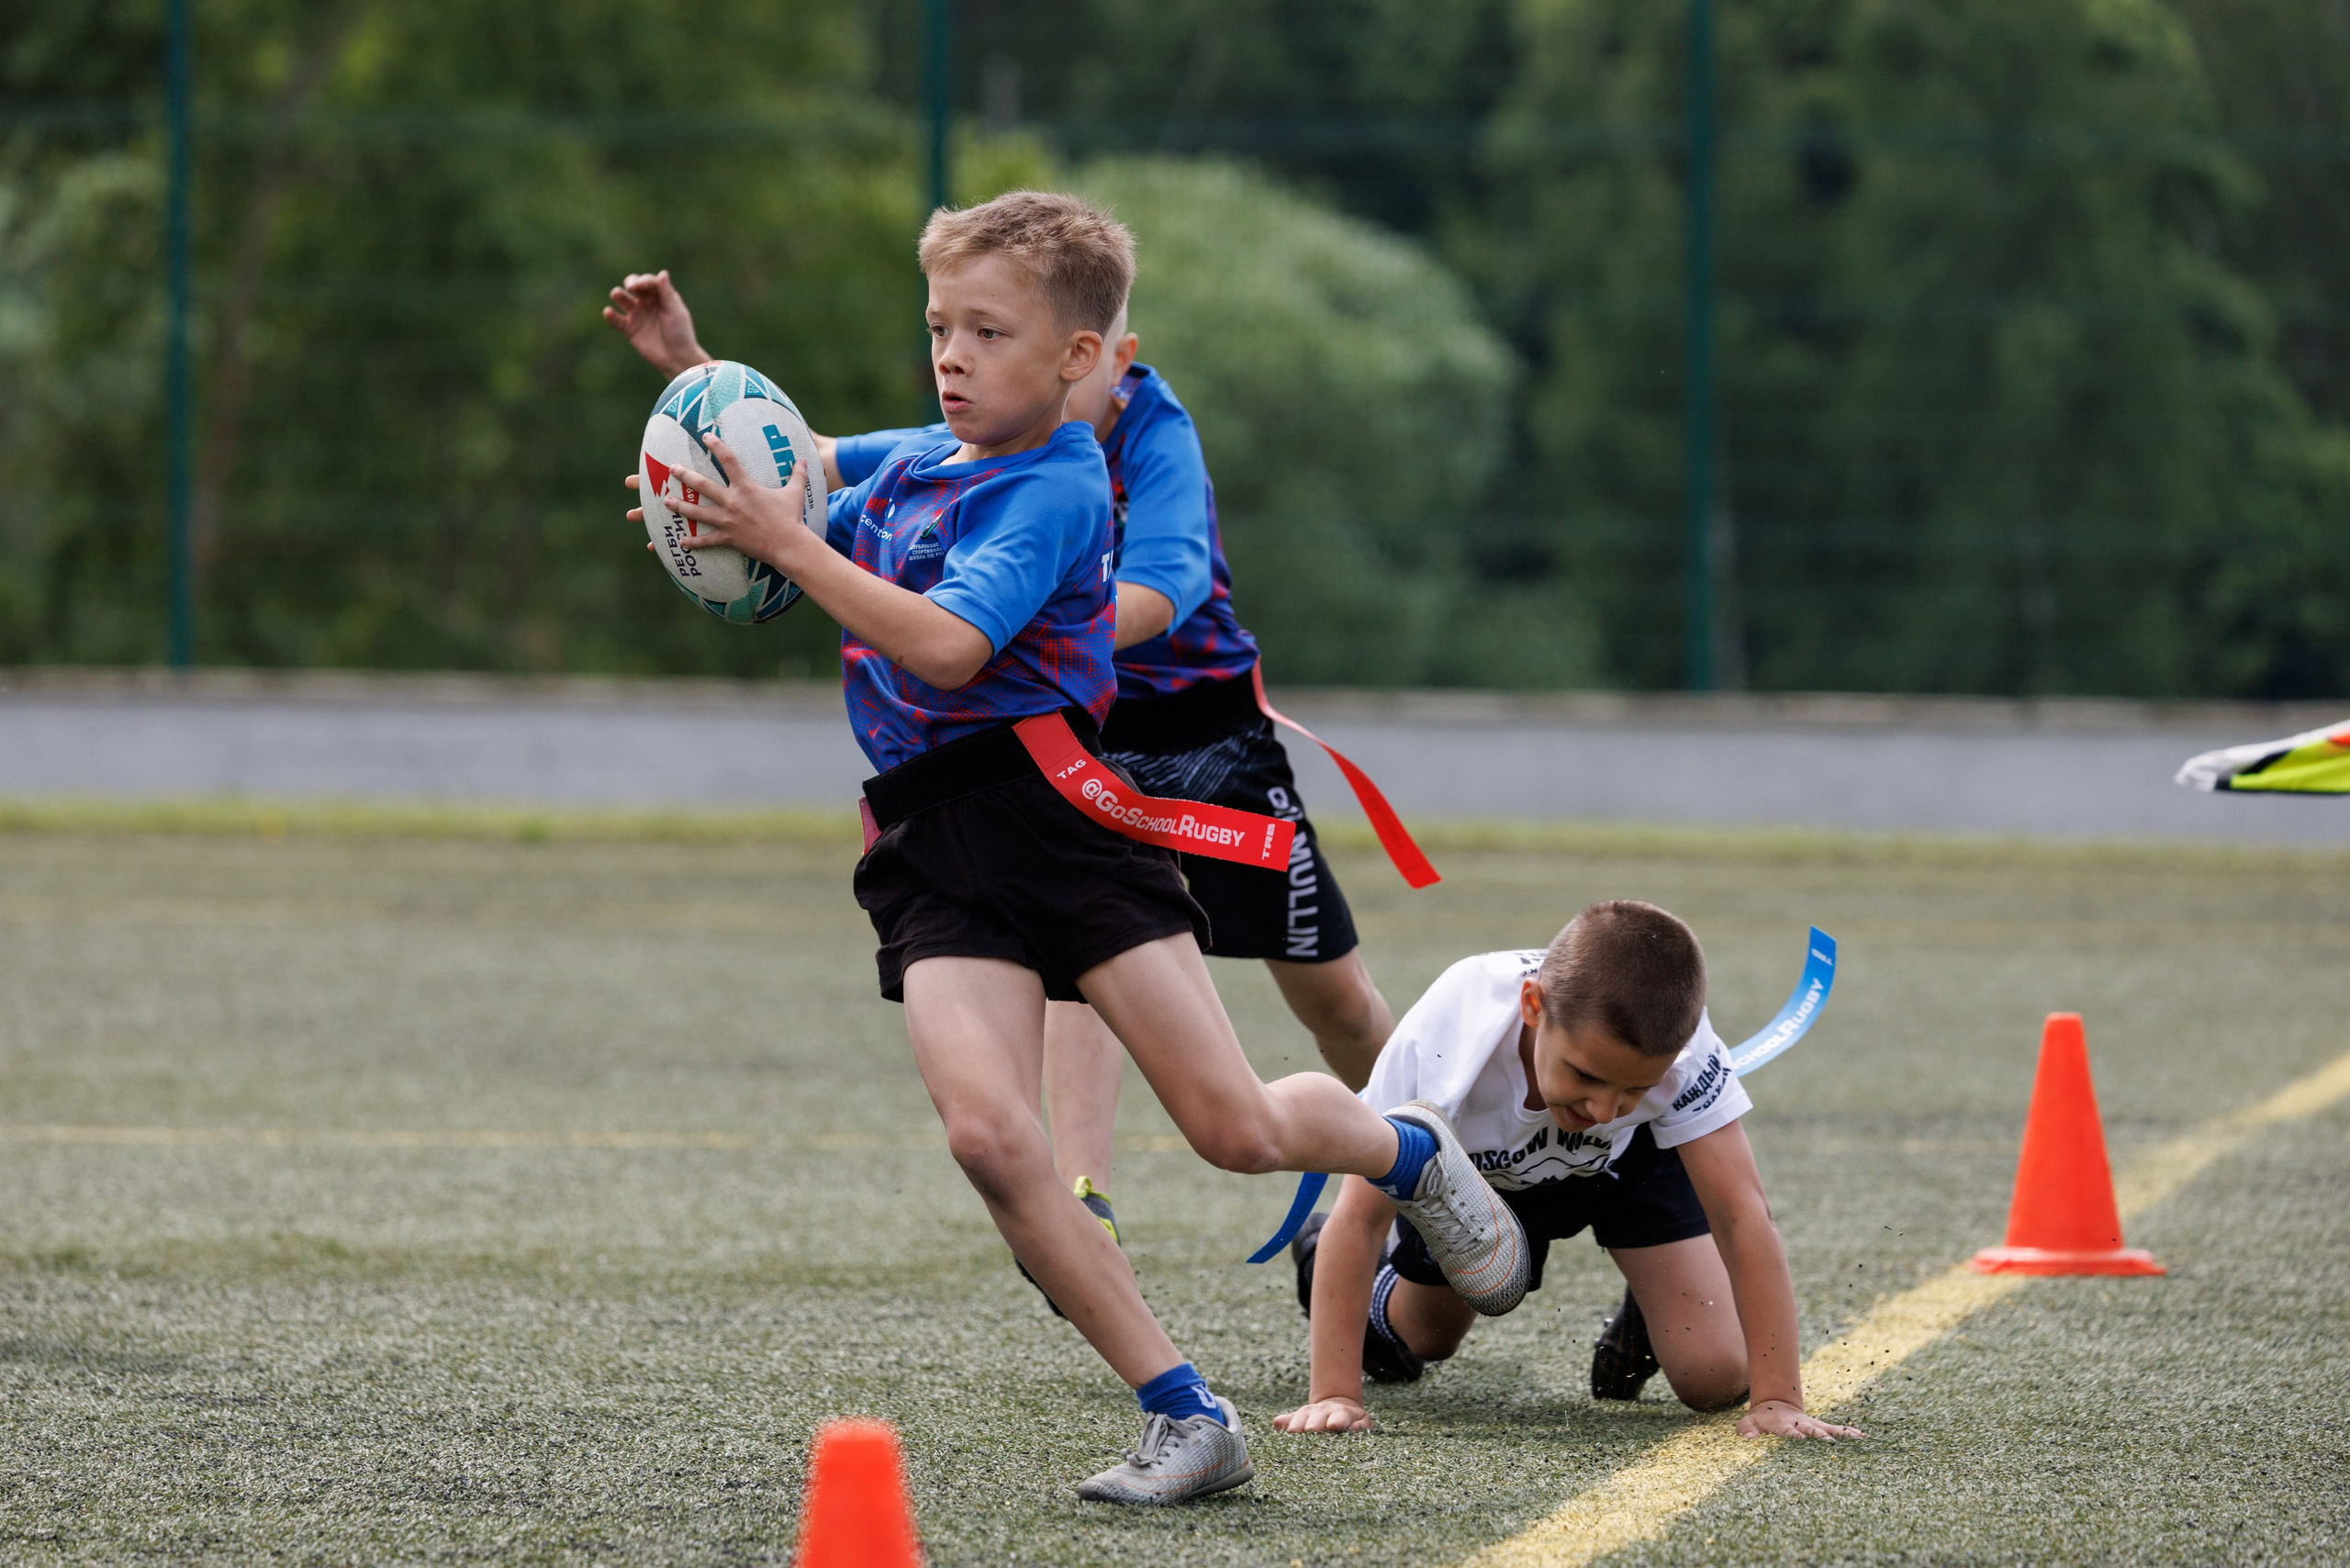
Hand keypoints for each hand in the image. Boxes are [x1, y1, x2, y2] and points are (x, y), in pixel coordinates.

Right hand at [603, 269, 710, 377]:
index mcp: (661, 296)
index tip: (642, 284)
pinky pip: (617, 321)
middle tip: (631, 286)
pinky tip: (608, 312)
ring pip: (623, 300)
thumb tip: (662, 273)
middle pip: (634, 287)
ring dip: (619, 295)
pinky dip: (611, 316)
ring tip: (616, 293)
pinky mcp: (629, 330)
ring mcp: (638, 315)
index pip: (649, 282)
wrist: (677, 359)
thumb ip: (666, 294)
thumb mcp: (675, 312)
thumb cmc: (680, 334)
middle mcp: (648, 303)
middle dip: (631, 283)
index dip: (645, 281)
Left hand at [623, 438, 813, 572]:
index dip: (716, 446)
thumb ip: (798, 475)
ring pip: (698, 512)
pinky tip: (681, 541)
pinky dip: (694, 542)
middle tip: (672, 469)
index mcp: (747, 487)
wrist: (789, 544)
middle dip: (685, 476)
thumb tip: (803, 460)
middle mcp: (733, 501)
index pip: (728, 460)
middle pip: (703, 485)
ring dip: (681, 506)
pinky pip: (707, 540)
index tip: (705, 437)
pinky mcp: (729, 538)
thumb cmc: (792, 517)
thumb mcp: (795, 493)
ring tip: (666, 501)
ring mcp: (728, 520)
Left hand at [1272, 1397, 1373, 1433]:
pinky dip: (1358, 1427)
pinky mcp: (1363, 1422)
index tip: (1292, 1431)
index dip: (1297, 1423)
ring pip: (1341, 1416)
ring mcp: (1346, 1415)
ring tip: (1333, 1426)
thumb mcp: (1303, 1419)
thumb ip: (1290, 1421)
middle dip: (1316, 1422)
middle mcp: (1329, 1411)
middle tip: (1310, 1429)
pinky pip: (1362, 1424)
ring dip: (1337, 1420)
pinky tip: (1354, 1431)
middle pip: (1321, 1415)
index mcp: (1312, 1412)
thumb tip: (1276, 1423)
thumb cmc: (1319, 1419)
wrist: (1342, 1408)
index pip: (1303, 1417)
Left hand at [1736, 1399, 1862, 1440]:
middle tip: (1830, 1443)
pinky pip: (1838, 1430)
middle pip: (1813, 1431)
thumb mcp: (1749, 1423)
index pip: (1789, 1431)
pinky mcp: (1823, 1427)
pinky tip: (1865, 1438)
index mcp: (1783, 1425)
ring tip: (1858, 1440)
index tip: (1800, 1439)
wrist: (1776, 1407)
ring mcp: (1814, 1425)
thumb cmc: (1761, 1420)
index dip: (1794, 1435)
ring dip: (1842, 1435)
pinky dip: (1851, 1433)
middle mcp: (1802, 1425)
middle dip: (1821, 1437)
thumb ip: (1746, 1429)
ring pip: (1830, 1430)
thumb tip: (1747, 1437)